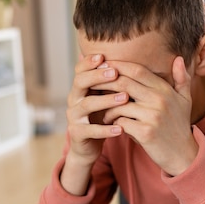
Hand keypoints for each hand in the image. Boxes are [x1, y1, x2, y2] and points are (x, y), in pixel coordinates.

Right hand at [60, 53, 128, 194]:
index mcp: (80, 89)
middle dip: (98, 76)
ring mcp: (74, 117)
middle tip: (115, 72)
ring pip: (87, 105)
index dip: (89, 62)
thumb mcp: (105, 99)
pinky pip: (91, 130)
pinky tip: (120, 128)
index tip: (104, 55)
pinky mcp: (77, 134)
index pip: (80, 70)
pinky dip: (106, 129)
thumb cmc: (101, 118)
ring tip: (125, 98)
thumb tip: (130, 61)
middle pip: (80, 82)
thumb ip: (111, 83)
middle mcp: (74, 100)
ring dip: (106, 100)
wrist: (88, 147)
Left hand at [101, 56, 198, 175]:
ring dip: (106, 108)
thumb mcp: (185, 100)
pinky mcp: (146, 133)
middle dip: (104, 82)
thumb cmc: (180, 126)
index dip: (118, 65)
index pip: (137, 70)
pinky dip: (113, 123)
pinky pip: (121, 122)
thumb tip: (179, 59)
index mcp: (165, 90)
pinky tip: (112, 126)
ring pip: (119, 104)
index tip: (103, 65)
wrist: (184, 155)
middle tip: (91, 83)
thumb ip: (182, 79)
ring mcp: (153, 117)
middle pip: (124, 83)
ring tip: (104, 113)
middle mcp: (159, 100)